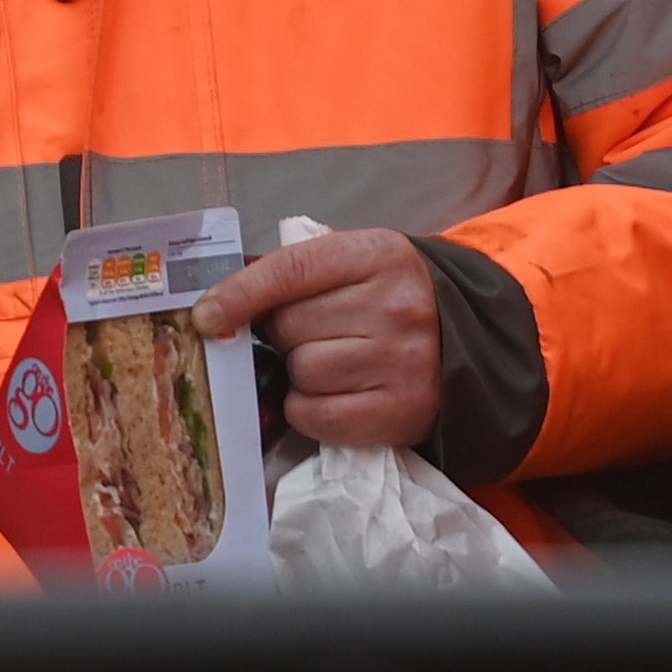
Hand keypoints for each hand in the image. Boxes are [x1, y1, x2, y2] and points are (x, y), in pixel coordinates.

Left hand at [189, 227, 442, 451]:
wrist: (465, 340)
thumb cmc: (388, 298)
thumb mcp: (353, 265)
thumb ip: (292, 276)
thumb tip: (215, 310)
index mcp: (378, 255)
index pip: (290, 271)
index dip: (239, 295)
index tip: (206, 317)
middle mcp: (395, 306)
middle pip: (290, 327)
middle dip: (284, 335)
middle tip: (310, 335)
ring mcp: (402, 361)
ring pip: (302, 371)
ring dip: (299, 373)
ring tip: (330, 364)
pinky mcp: (401, 412)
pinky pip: (317, 416)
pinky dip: (308, 410)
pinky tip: (331, 396)